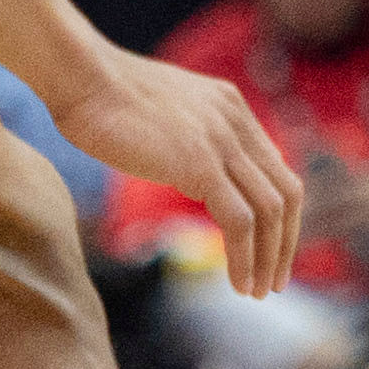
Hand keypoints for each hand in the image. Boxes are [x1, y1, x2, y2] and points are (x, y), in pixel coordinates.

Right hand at [48, 52, 306, 297]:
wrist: (81, 76)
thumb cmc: (102, 97)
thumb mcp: (164, 113)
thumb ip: (187, 136)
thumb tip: (186, 166)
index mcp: (231, 108)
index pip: (276, 170)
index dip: (281, 216)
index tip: (271, 251)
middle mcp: (236, 121)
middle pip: (287, 192)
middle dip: (285, 243)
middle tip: (274, 282)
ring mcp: (222, 141)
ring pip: (271, 211)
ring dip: (269, 258)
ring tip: (256, 291)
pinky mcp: (200, 163)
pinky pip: (240, 222)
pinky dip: (244, 258)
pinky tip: (237, 283)